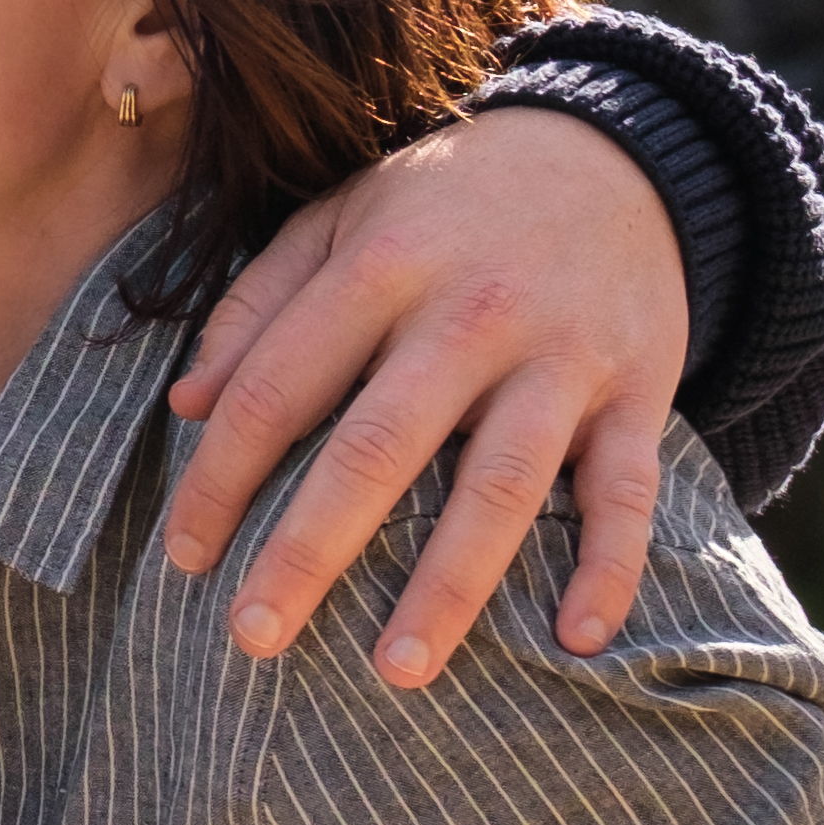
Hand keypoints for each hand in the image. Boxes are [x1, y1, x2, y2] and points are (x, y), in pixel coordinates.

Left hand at [160, 108, 680, 680]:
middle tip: (253, 638)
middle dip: (309, 551)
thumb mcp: (340, 220)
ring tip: (397, 670)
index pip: (276, 388)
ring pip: (502, 485)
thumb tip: (183, 406)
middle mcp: (471, 315)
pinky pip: (629, 492)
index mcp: (380, 270)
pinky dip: (612, 568)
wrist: (616, 154)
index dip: (221, 476)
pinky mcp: (640, 389)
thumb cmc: (445, 207)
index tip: (184, 558)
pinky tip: (574, 641)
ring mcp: (561, 357)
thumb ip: (257, 306)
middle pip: (377, 449)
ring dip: (450, 585)